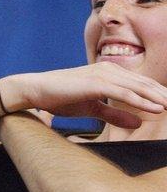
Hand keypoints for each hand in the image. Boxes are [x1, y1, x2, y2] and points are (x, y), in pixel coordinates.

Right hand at [2, 62, 166, 128]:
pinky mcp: (96, 82)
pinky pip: (124, 93)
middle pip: (144, 84)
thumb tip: (139, 121)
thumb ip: (115, 113)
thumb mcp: (93, 108)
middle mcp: (108, 70)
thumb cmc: (62, 97)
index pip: (140, 85)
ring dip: (159, 98)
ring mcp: (102, 74)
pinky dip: (142, 101)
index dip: (159, 95)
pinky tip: (157, 108)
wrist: (37, 90)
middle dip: (164, 96)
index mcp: (108, 74)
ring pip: (138, 87)